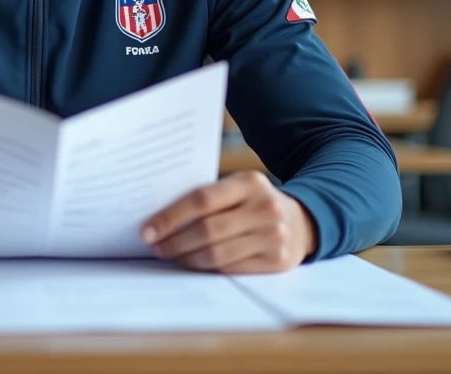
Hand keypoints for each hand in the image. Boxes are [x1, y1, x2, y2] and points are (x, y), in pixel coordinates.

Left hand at [141, 170, 318, 273]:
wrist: (303, 221)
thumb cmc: (255, 203)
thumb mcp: (239, 189)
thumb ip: (209, 197)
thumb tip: (159, 218)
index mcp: (250, 182)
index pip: (201, 199)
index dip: (170, 217)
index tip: (147, 229)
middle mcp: (265, 208)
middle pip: (207, 230)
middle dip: (174, 241)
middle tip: (155, 246)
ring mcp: (274, 236)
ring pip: (217, 254)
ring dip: (187, 258)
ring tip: (171, 255)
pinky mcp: (277, 262)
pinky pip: (231, 269)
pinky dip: (207, 269)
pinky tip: (194, 263)